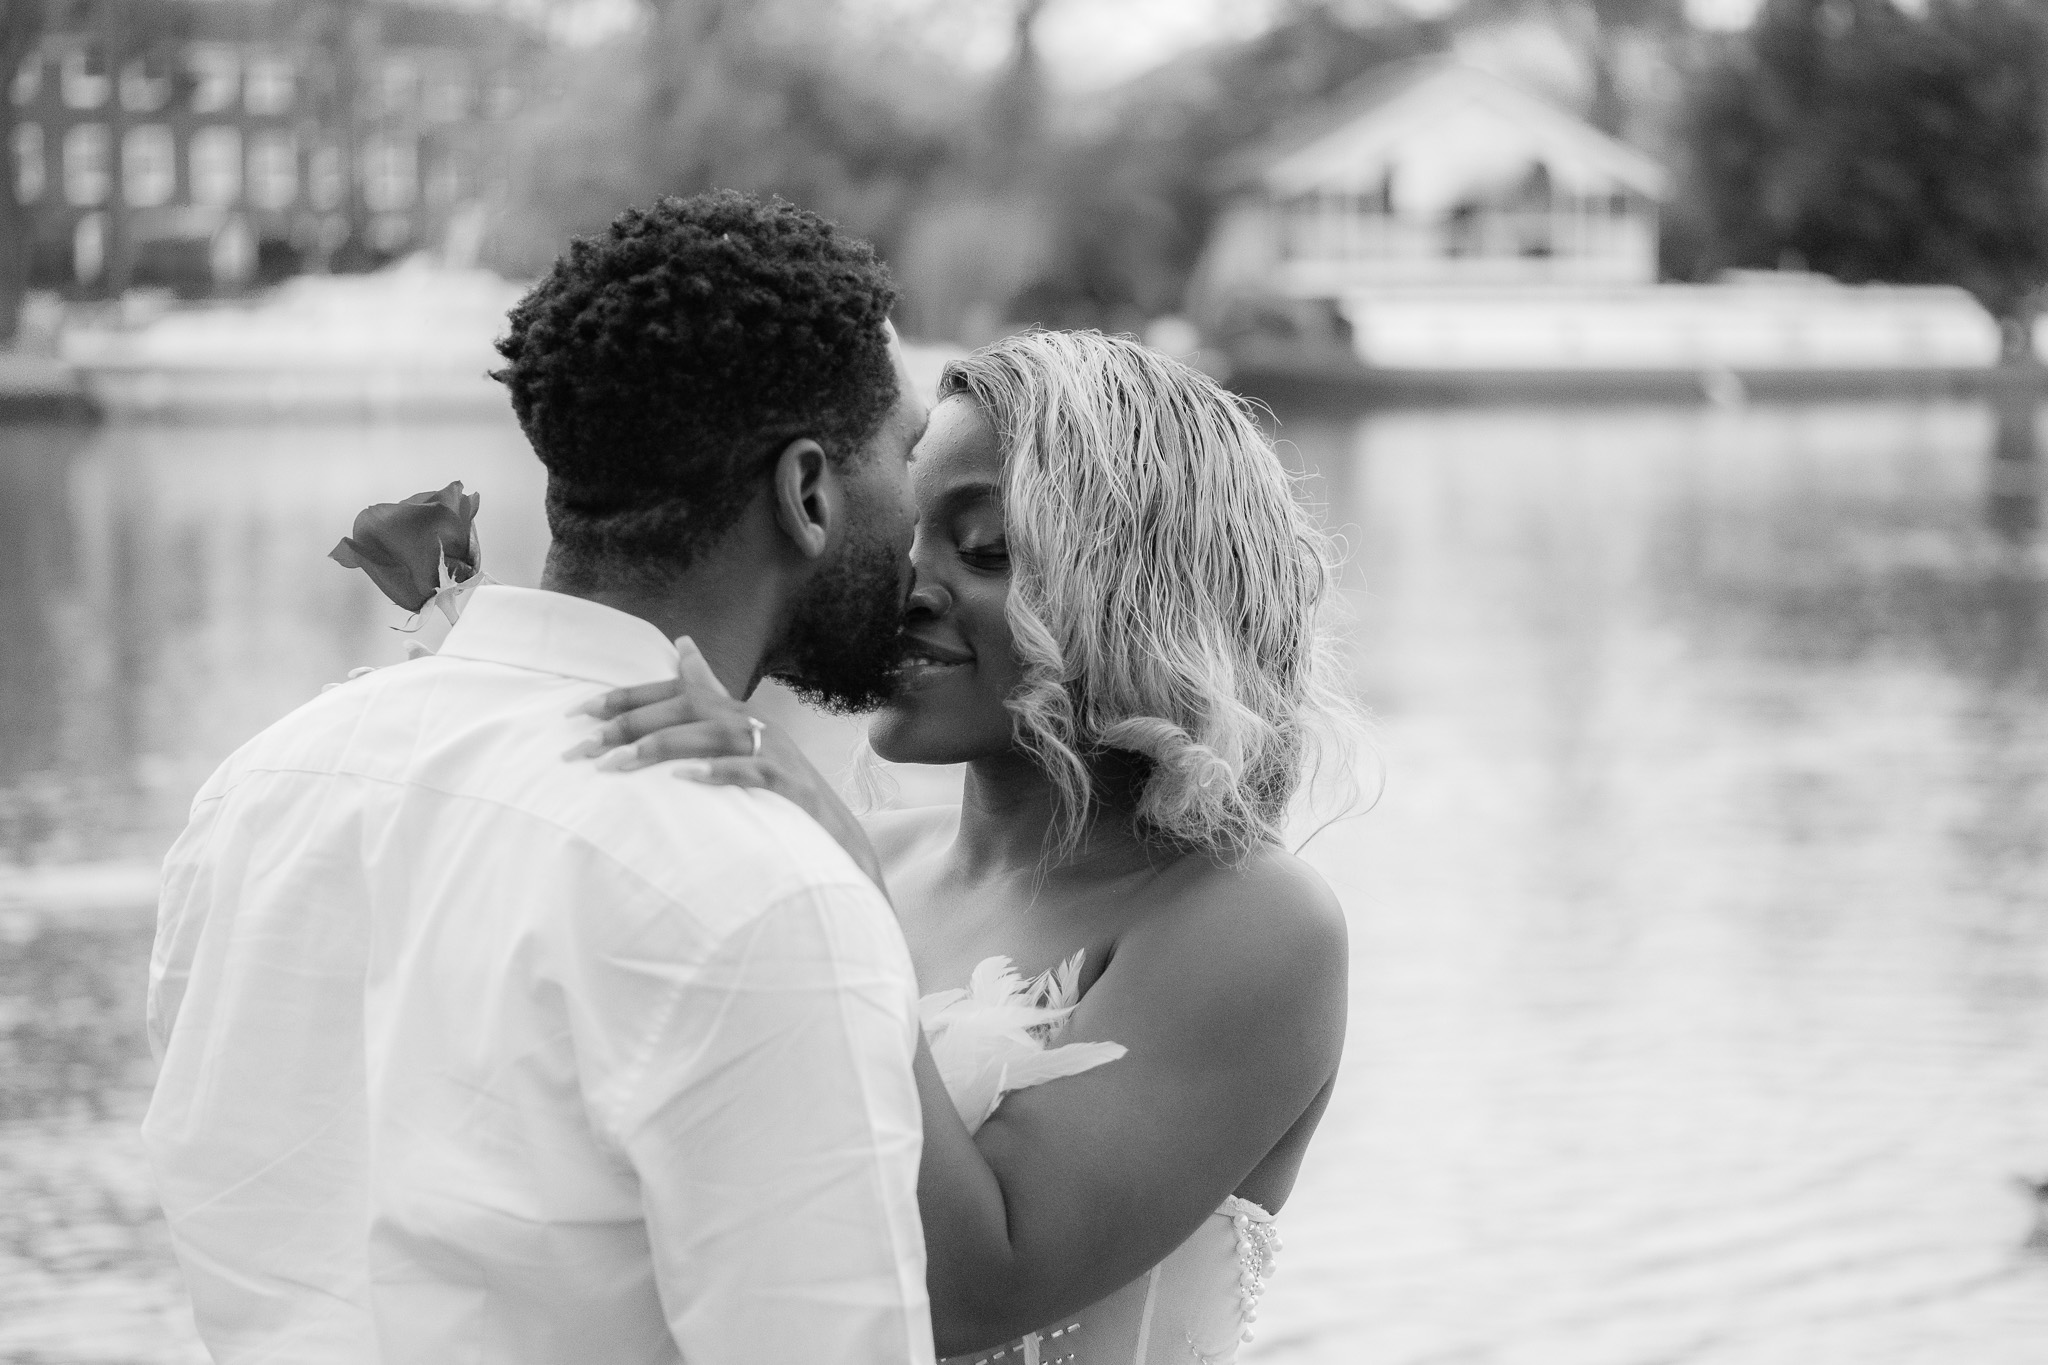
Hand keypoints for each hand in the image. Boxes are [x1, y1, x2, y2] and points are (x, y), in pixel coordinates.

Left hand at [565, 638, 885, 891]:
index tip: (577, 713)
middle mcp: (747, 721)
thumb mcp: (739, 730)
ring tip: (616, 766)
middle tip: (582, 750)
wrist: (830, 827)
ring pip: (708, 736)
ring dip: (659, 748)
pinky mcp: (785, 780)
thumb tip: (683, 642)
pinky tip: (683, 780)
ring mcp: (769, 749)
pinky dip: (716, 772)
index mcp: (730, 709)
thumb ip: (708, 689)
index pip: (671, 691)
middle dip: (628, 725)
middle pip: (683, 708)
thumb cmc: (774, 780)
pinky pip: (748, 771)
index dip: (624, 698)